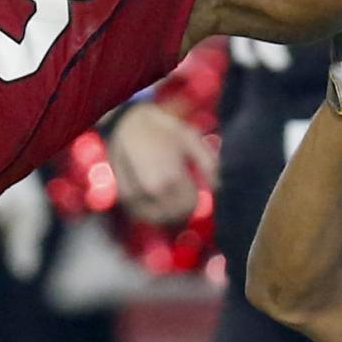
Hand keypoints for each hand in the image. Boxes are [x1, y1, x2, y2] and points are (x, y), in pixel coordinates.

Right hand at [104, 99, 215, 224]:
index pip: (189, 206)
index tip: (193, 189)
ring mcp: (135, 195)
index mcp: (171, 178)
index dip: (194, 200)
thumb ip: (209, 164)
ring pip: (156, 219)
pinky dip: (148, 212)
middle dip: (181, 210)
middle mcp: (152, 191)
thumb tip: (218, 186)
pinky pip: (139, 214)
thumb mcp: (191, 138)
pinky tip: (152, 199)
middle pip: (174, 217)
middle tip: (182, 197)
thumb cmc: (162, 128)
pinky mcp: (123, 195)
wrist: (126, 121)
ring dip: (165, 215)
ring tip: (168, 200)